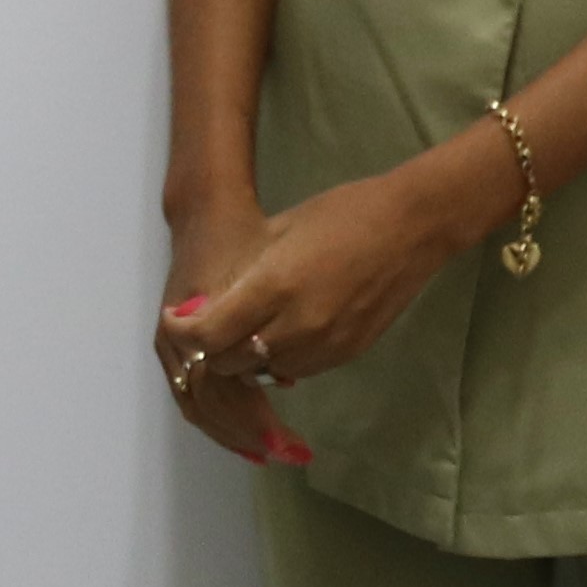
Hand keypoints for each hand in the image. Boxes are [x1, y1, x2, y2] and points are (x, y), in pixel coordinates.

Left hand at [163, 136, 512, 439]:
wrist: (411, 227)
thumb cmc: (341, 214)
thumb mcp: (279, 233)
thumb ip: (242, 277)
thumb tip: (205, 309)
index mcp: (274, 286)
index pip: (210, 335)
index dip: (185, 333)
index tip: (175, 320)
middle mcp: (297, 326)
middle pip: (230, 362)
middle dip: (210, 348)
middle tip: (203, 328)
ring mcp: (325, 345)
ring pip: (262, 372)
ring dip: (243, 358)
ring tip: (241, 330)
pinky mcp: (347, 354)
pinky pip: (296, 370)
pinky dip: (277, 359)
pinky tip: (279, 333)